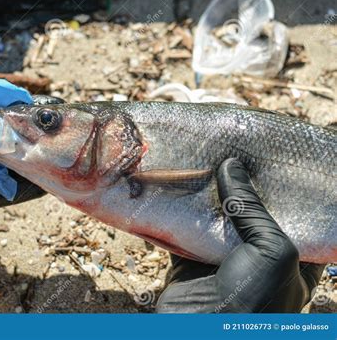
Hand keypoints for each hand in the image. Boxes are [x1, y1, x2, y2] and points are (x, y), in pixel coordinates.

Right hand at [156, 158, 323, 312]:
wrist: (198, 331)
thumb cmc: (253, 299)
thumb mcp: (272, 252)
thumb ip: (253, 209)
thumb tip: (231, 166)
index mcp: (291, 262)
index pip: (295, 219)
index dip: (286, 193)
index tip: (278, 163)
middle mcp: (256, 258)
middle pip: (250, 215)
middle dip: (241, 187)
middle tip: (236, 153)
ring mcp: (221, 258)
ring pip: (215, 218)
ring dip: (207, 195)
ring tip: (206, 159)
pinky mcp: (190, 258)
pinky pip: (185, 228)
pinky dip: (180, 209)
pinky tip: (179, 184)